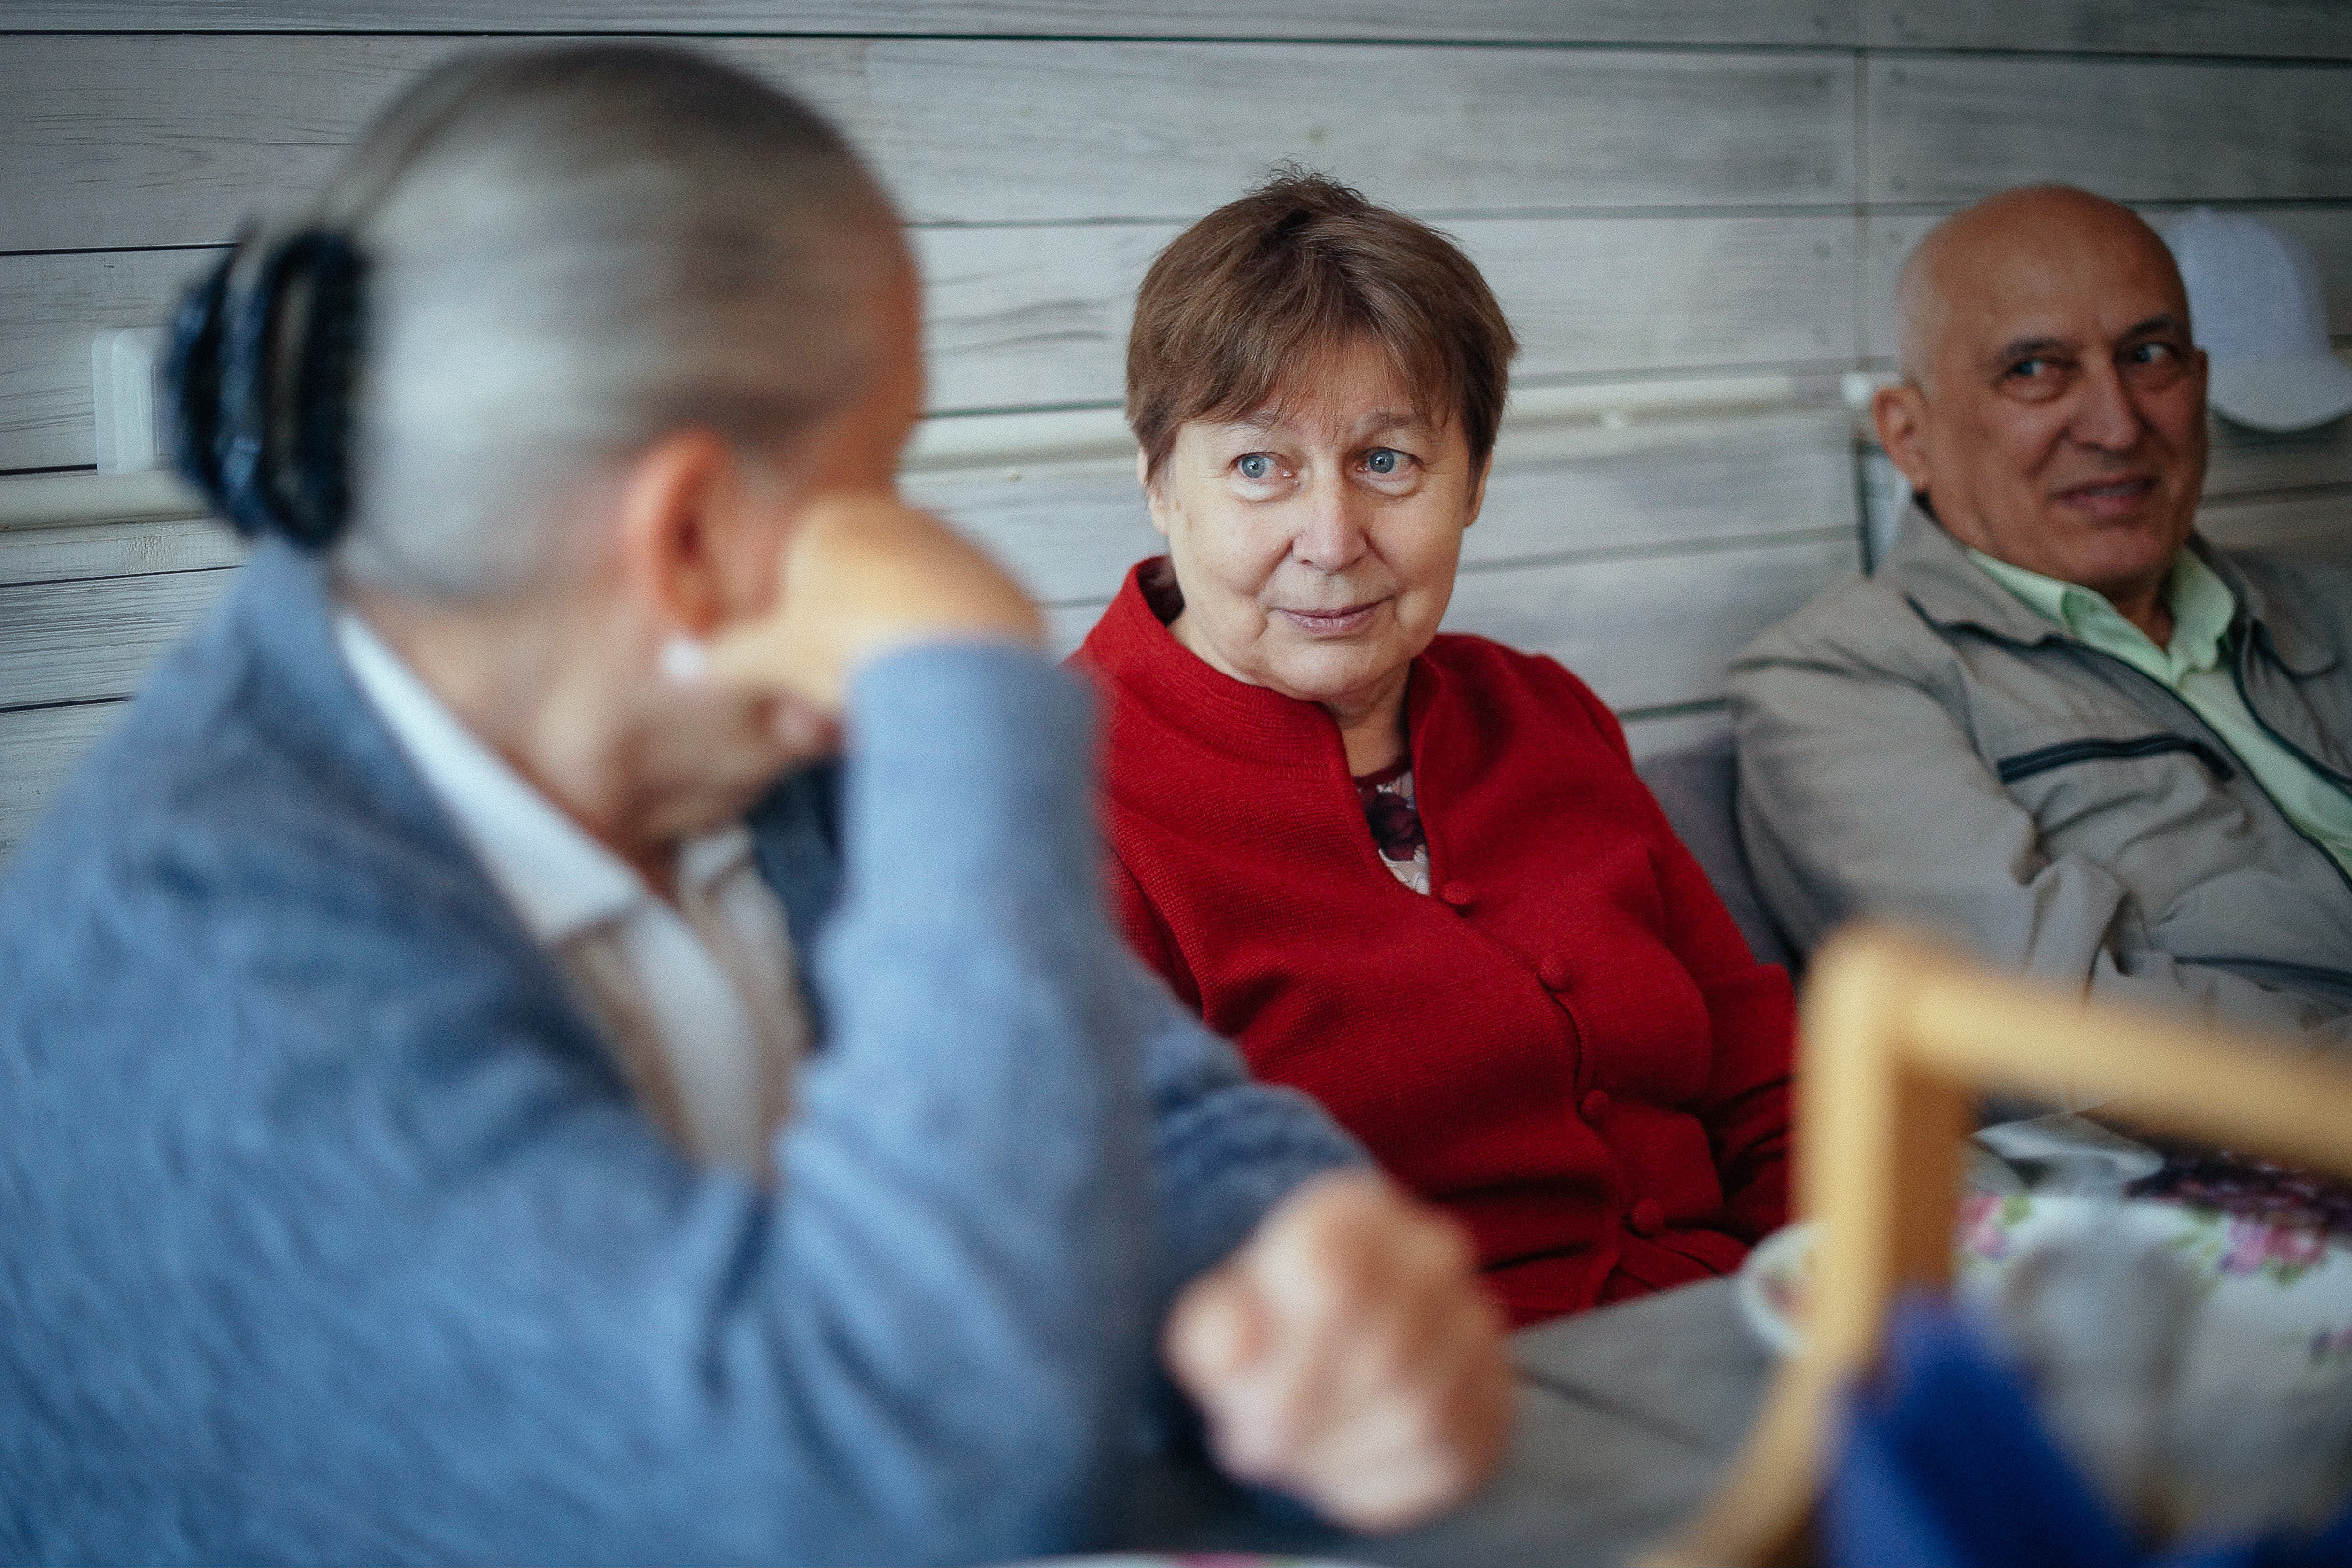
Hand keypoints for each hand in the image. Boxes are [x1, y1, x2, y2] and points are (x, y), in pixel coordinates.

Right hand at [705, 490, 1042, 709]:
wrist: (958, 660)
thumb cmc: (863, 645)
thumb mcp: (772, 658)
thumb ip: (724, 658)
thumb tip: (681, 664)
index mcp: (832, 521)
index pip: (801, 567)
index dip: (796, 627)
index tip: (803, 664)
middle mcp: (898, 521)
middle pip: (860, 587)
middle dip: (850, 641)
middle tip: (847, 690)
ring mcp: (954, 548)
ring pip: (912, 605)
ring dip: (899, 648)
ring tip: (892, 696)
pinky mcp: (1000, 584)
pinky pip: (963, 625)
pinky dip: (949, 655)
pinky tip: (940, 689)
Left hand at [1163, 1170, 1511, 1532]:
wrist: (1323, 1355)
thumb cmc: (1266, 1334)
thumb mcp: (1215, 1326)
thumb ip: (1216, 1333)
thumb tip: (1240, 1347)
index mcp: (1354, 1212)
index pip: (1331, 1278)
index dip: (1278, 1357)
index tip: (1238, 1382)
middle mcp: (1433, 1253)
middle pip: (1382, 1357)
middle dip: (1305, 1418)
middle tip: (1255, 1437)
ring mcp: (1477, 1325)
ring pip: (1419, 1414)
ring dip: (1339, 1455)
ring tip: (1296, 1452)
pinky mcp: (1495, 1403)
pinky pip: (1447, 1462)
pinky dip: (1378, 1483)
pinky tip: (1341, 1466)